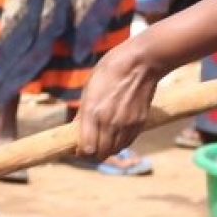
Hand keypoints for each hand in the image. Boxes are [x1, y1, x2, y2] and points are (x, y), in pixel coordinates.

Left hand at [75, 42, 161, 159]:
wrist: (141, 63)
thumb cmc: (111, 70)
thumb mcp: (89, 88)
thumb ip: (82, 113)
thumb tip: (75, 129)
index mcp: (93, 112)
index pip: (86, 148)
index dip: (80, 152)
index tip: (77, 148)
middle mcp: (110, 122)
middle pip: (100, 154)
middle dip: (92, 153)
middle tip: (89, 145)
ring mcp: (126, 124)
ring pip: (114, 151)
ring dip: (106, 149)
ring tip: (102, 139)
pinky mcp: (139, 124)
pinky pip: (127, 142)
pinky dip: (119, 143)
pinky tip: (115, 134)